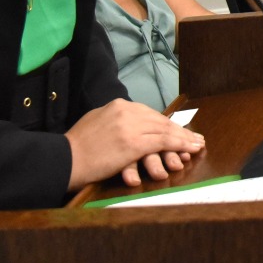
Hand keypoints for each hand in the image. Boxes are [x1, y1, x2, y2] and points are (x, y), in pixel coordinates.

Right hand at [65, 99, 204, 189]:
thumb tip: (128, 124)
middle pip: (161, 120)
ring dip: (185, 138)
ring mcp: (131, 126)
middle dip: (180, 130)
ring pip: (166, 130)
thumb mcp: (97, 122)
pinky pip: (164, 142)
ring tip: (197, 144)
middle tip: (195, 138)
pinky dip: (180, 145)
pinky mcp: (133, 143)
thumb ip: (115, 120)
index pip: (150, 114)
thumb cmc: (77, 147)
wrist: (65, 159)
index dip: (167, 124)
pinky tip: (190, 149)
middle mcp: (127, 110)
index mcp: (118, 104)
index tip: (178, 130)